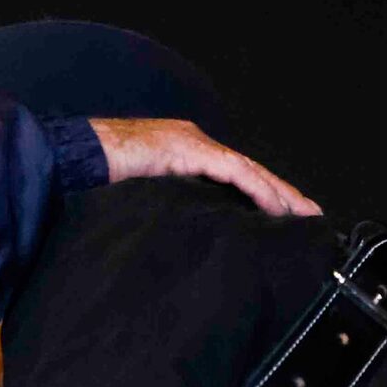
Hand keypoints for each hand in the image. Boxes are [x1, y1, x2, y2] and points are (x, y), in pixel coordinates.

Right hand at [87, 118, 319, 219]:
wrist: (74, 159)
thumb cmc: (98, 184)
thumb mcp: (145, 202)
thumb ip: (171, 212)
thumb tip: (190, 243)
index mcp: (185, 153)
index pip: (235, 176)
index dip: (263, 196)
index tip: (286, 220)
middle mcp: (195, 143)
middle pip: (250, 172)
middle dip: (283, 195)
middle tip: (312, 218)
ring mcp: (193, 143)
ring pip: (249, 170)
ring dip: (280, 193)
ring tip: (304, 215)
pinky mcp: (188, 149)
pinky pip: (233, 171)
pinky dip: (258, 189)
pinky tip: (276, 207)